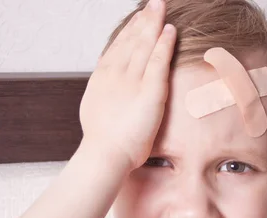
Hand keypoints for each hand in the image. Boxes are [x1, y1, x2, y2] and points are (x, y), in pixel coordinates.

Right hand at [78, 0, 176, 169]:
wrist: (105, 154)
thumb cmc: (102, 141)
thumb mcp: (96, 110)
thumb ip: (105, 96)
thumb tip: (108, 94)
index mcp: (102, 78)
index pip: (117, 47)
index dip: (128, 31)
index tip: (137, 19)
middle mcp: (115, 73)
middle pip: (131, 40)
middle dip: (143, 20)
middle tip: (153, 3)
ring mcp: (132, 80)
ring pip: (144, 45)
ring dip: (153, 24)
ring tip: (160, 8)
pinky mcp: (150, 91)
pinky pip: (158, 60)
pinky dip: (164, 43)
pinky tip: (170, 29)